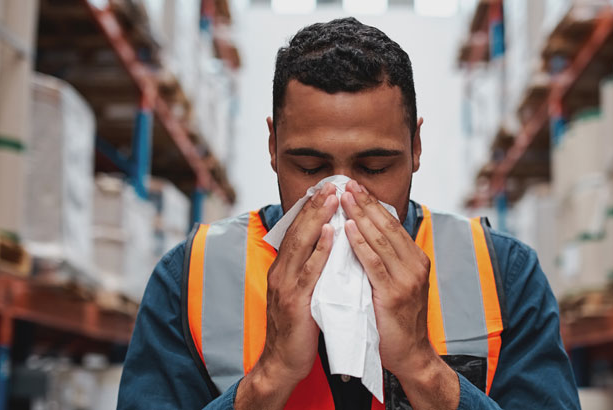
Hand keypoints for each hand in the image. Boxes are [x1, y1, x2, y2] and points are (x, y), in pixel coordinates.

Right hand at [236, 183, 337, 409]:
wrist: (282, 363)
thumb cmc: (297, 330)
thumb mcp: (301, 294)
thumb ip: (310, 272)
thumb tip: (327, 249)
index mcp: (282, 270)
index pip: (295, 232)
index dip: (309, 209)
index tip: (324, 188)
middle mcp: (280, 273)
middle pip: (297, 231)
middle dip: (314, 205)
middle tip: (331, 183)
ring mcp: (286, 286)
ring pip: (302, 244)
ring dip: (318, 218)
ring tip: (332, 198)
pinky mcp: (295, 302)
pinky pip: (310, 270)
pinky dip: (321, 249)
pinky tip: (332, 233)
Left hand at [340, 180, 458, 409]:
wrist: (411, 355)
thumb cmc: (397, 321)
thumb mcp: (395, 284)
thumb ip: (384, 261)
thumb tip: (364, 236)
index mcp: (415, 259)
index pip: (391, 224)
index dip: (372, 203)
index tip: (355, 186)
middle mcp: (415, 264)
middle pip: (387, 225)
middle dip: (365, 202)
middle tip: (347, 182)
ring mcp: (407, 279)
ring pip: (381, 239)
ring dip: (360, 215)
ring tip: (344, 197)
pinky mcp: (394, 294)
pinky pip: (374, 263)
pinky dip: (361, 244)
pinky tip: (349, 229)